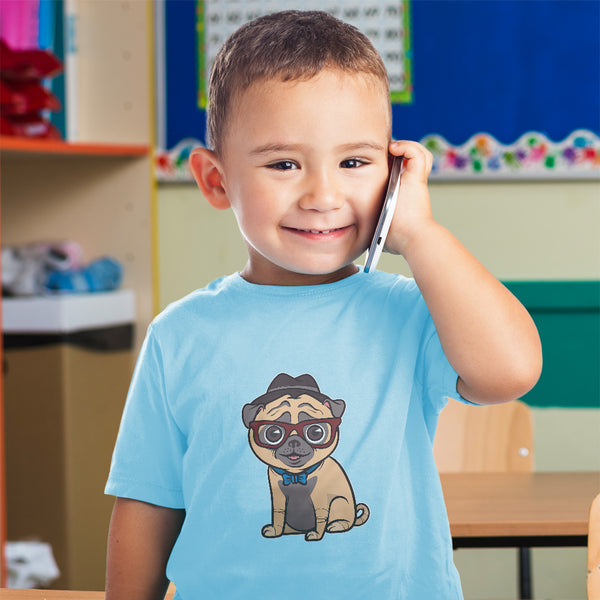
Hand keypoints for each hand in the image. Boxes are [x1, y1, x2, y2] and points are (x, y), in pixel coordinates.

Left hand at [384, 140, 434, 256]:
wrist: (410, 238)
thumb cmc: (395, 238)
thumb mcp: (381, 229)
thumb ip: (375, 225)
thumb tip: (364, 234)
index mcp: (404, 194)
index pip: (403, 172)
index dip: (393, 165)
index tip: (376, 164)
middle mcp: (412, 185)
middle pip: (414, 160)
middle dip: (400, 152)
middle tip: (383, 152)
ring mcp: (416, 180)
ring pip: (419, 154)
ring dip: (407, 148)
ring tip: (392, 149)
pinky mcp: (417, 178)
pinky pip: (416, 153)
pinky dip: (407, 147)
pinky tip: (394, 150)